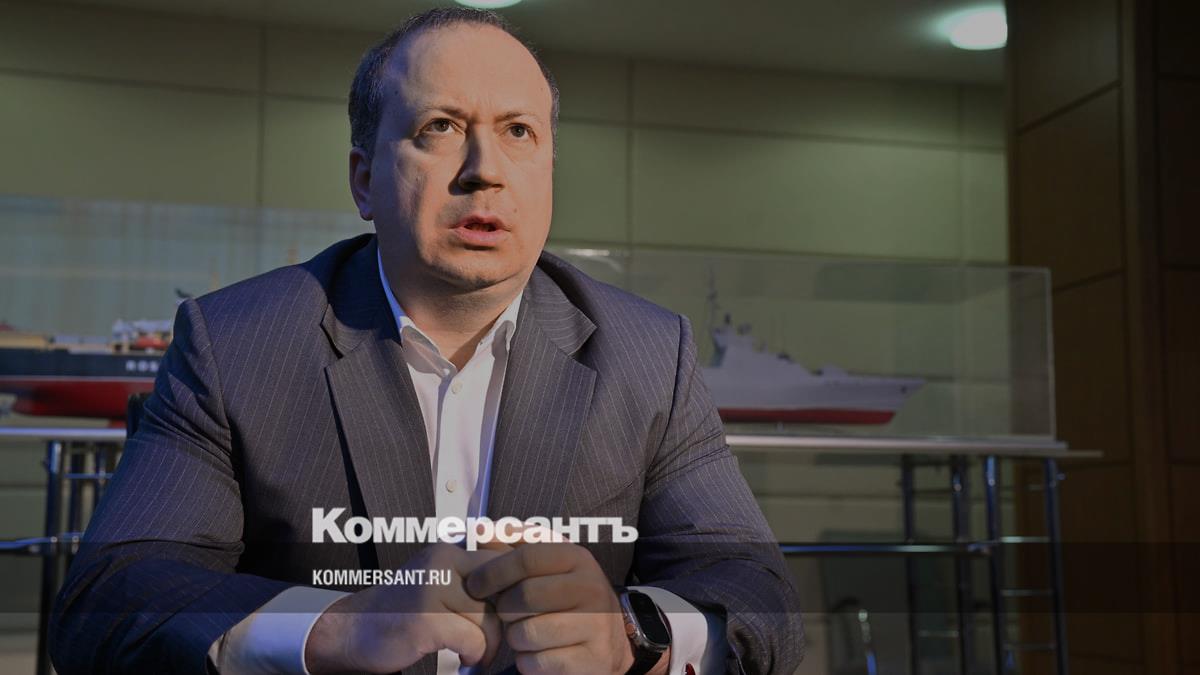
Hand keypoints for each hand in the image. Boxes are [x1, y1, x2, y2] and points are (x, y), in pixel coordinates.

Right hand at [304, 543, 503, 673]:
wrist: (353, 631)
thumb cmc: (402, 613)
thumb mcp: (441, 584)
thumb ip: (475, 583)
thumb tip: (523, 596)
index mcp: (449, 552)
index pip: (505, 565)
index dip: (514, 595)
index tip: (510, 617)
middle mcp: (441, 562)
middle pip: (501, 592)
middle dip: (503, 623)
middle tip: (492, 641)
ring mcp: (431, 588)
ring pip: (489, 620)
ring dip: (487, 645)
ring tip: (473, 652)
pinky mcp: (424, 618)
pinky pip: (472, 640)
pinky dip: (472, 655)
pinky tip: (461, 658)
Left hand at [465, 542, 635, 674]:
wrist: (610, 644)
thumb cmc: (567, 599)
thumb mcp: (549, 566)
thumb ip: (515, 547)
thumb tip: (482, 528)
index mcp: (578, 559)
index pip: (527, 558)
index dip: (493, 571)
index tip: (474, 585)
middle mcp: (591, 588)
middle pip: (524, 597)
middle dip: (504, 609)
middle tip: (507, 614)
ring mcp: (596, 626)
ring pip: (527, 633)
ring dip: (515, 638)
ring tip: (525, 633)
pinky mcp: (591, 660)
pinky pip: (537, 663)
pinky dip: (527, 662)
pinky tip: (537, 654)